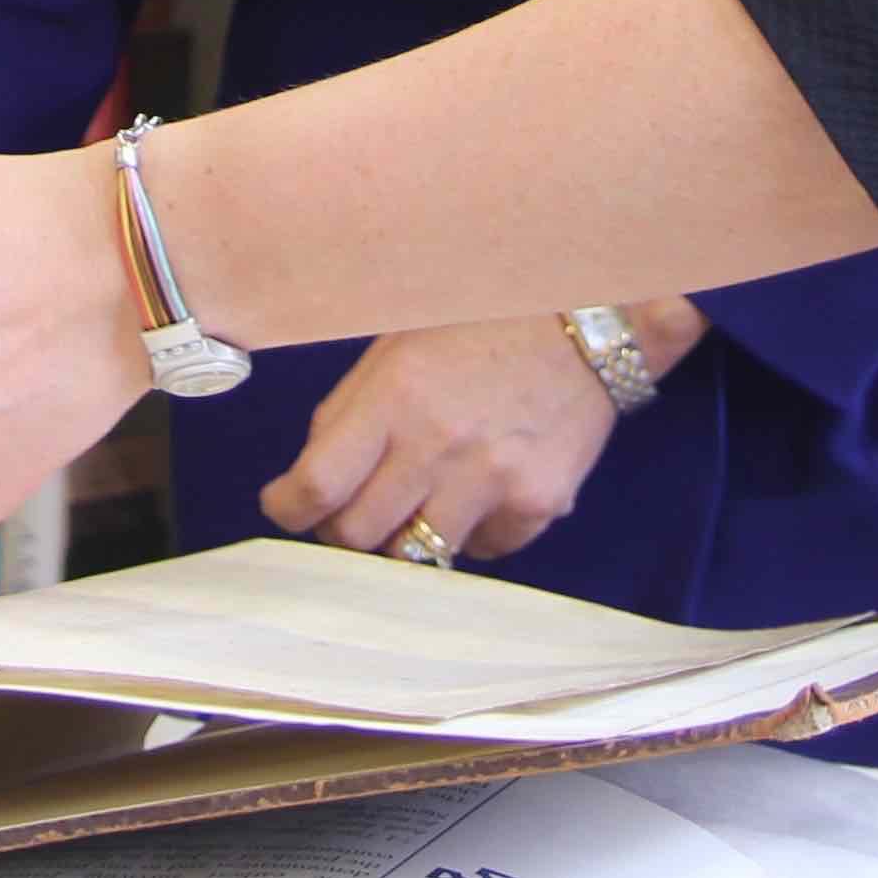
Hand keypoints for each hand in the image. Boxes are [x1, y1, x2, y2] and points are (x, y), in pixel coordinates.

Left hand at [258, 316, 627, 562]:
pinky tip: (479, 496)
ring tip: (418, 505)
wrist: (591, 319)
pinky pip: (482, 553)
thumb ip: (351, 411)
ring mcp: (491, 481)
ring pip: (417, 557)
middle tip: (352, 514)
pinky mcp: (537, 504)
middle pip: (359, 535)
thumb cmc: (483, 323)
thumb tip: (314, 476)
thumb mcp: (400, 345)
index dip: (288, 509)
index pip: (317, 484)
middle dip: (342, 532)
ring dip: (406, 539)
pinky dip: (470, 535)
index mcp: (395, 395)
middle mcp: (438, 444)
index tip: (286, 507)